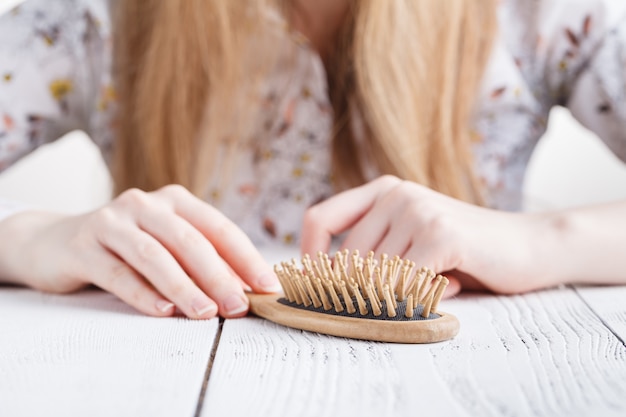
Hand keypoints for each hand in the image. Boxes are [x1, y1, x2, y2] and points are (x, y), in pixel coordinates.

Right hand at [0, 185, 279, 317]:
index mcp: (175, 201)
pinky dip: (143, 294)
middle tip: (239, 307)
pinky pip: (118, 273)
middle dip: (219, 276)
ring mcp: (112, 221)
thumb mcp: (166, 247)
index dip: (246, 258)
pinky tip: (163, 312)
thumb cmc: (125, 248)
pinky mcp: (83, 245)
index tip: (269, 287)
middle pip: (190, 241)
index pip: (219, 228)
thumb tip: (245, 291)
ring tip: (206, 314)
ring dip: (184, 287)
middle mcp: (145, 204)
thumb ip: (200, 262)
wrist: (54, 241)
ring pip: (155, 256)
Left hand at [301, 175, 554, 296]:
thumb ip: (370, 250)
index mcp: (382, 190)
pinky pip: (403, 285)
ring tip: (440, 280)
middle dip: (367, 290)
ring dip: (404, 295)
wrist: (529, 246)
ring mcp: (418, 211)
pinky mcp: (440, 235)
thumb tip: (318, 279)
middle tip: (407, 294)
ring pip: (376, 277)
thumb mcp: (409, 241)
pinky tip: (451, 284)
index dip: (308, 257)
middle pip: (347, 260)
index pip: (318, 219)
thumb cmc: (463, 252)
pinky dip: (422, 298)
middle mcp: (395, 194)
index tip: (316, 285)